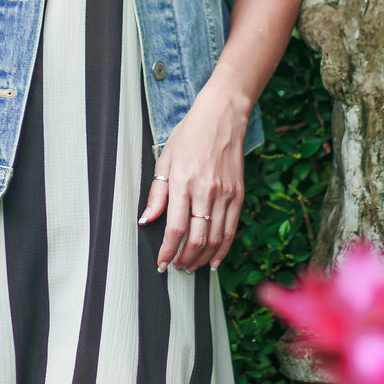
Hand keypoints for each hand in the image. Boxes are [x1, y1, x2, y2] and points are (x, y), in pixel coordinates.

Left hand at [138, 83, 246, 273]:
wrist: (222, 117)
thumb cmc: (190, 134)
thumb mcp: (165, 159)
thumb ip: (157, 194)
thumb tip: (146, 220)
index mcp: (183, 182)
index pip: (175, 228)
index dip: (167, 251)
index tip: (161, 263)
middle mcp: (205, 190)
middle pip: (197, 239)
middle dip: (184, 260)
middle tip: (176, 267)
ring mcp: (225, 194)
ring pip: (215, 239)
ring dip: (201, 259)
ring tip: (191, 266)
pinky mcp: (238, 194)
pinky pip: (231, 230)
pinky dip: (222, 249)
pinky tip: (213, 260)